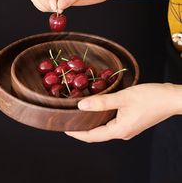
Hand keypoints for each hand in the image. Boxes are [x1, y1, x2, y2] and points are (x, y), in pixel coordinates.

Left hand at [65, 83, 181, 142]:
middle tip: (69, 120)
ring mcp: (127, 128)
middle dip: (82, 129)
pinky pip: (111, 122)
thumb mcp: (123, 98)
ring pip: (103, 128)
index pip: (92, 136)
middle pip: (96, 134)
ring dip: (91, 122)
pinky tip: (96, 109)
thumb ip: (101, 102)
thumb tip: (81, 106)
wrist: (171, 98)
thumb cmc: (150, 98)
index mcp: (119, 130)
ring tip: (79, 114)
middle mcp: (122, 132)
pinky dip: (100, 118)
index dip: (77, 133)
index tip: (64, 128)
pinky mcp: (130, 122)